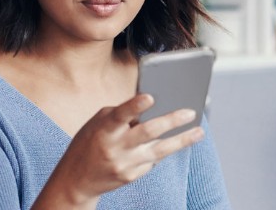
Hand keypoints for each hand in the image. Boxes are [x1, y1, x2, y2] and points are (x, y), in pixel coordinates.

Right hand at [40, 94, 205, 206]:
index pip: (119, 115)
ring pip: (159, 150)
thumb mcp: (98, 124)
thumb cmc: (89, 143)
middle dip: (171, 121)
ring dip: (182, 140)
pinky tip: (169, 143)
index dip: (134, 106)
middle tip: (190, 112)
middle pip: (147, 132)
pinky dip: (160, 151)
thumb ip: (121, 115)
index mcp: (104, 130)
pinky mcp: (132, 176)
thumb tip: (151, 106)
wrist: (76, 180)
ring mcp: (124, 164)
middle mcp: (115, 147)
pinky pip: (152, 160)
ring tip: (199, 132)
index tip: (150, 97)